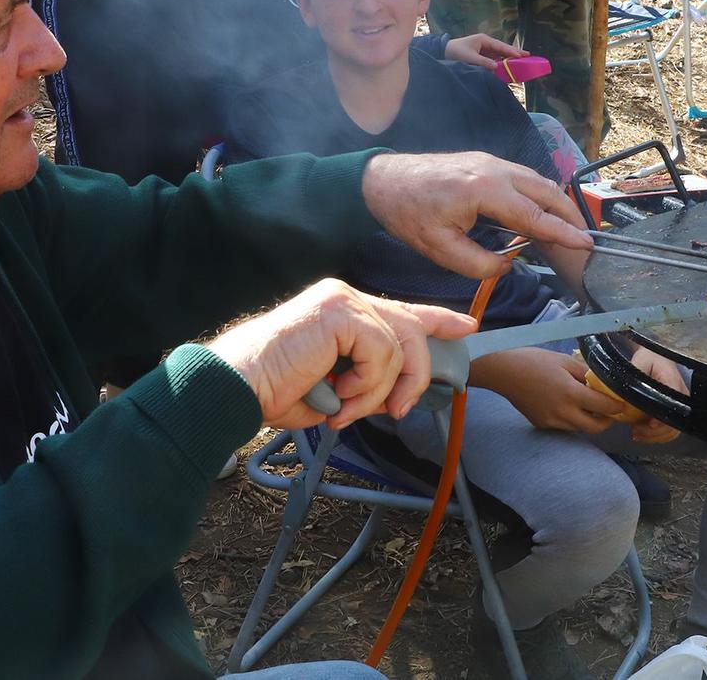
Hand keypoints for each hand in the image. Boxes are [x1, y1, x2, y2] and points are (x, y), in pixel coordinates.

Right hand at [209, 279, 476, 429]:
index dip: (436, 319)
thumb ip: (367, 381)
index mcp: (342, 311)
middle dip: (417, 373)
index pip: (398, 310)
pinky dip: (366, 383)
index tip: (466, 327)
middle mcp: (345, 296)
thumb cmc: (273, 388)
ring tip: (345, 406)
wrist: (240, 384)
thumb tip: (397, 396)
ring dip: (377, 391)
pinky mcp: (340, 311)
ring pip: (398, 348)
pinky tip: (337, 392)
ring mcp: (343, 299)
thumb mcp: (334, 388)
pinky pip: (381, 352)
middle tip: (399, 409)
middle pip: (409, 329)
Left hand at [361, 152, 591, 278]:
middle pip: (546, 191)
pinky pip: (523, 176)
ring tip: (570, 227)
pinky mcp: (486, 160)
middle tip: (587, 237)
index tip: (586, 243)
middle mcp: (494, 169)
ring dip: (557, 202)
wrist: (383, 180)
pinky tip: (542, 210)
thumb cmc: (407, 214)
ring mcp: (491, 161)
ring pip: (537, 180)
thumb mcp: (439, 249)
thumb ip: (478, 263)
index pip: (534, 214)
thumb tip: (508, 264)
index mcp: (483, 190)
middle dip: (570, 214)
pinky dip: (540, 193)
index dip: (562, 231)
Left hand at [443, 33, 521, 66]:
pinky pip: (493, 59)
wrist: (443, 52)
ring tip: (521, 63)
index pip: (500, 46)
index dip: (511, 51)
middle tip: (528, 56)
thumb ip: (483, 62)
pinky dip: (500, 63)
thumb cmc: (455, 52)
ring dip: (508, 59)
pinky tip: (507, 68)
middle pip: (502, 49)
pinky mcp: (481, 55)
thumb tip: (496, 67)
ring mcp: (483, 49)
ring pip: (499, 54)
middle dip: (514, 53)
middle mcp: (485, 43)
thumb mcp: (469, 58)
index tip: (521, 55)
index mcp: (484, 40)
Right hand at [471, 347, 616, 433]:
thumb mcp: (563, 361)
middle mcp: (563, 412)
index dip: (617, 407)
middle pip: (594, 428)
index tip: (622, 404)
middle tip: (609, 413)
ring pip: (578, 429)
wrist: (503, 372)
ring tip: (587, 407)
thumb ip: (585, 374)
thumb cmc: (534, 361)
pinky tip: (565, 406)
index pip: (604, 407)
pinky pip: (563, 426)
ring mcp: (551, 421)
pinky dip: (570, 420)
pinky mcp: (541, 424)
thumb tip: (600, 383)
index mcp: (572, 393)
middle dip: (606, 422)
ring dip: (587, 421)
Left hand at [624, 346, 687, 443]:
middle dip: (655, 432)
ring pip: (673, 430)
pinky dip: (657, 435)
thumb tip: (624, 397)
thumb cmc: (648, 358)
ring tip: (637, 433)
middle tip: (636, 431)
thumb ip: (633, 377)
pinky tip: (642, 433)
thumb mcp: (639, 361)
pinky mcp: (675, 411)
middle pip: (675, 422)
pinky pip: (670, 429)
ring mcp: (680, 405)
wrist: (656, 357)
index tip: (650, 424)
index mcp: (673, 381)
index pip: (673, 404)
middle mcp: (681, 395)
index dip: (663, 419)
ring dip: (655, 436)